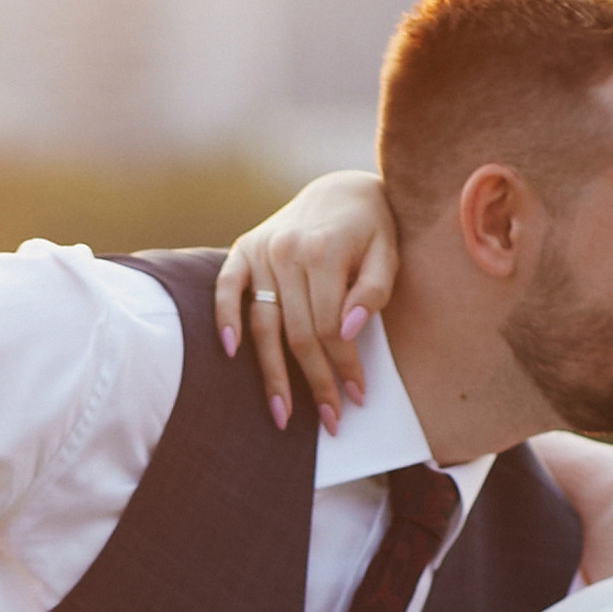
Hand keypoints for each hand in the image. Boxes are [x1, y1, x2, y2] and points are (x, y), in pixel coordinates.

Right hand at [213, 172, 399, 435]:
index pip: (330, 327)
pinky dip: (224, 319)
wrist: (341, 190)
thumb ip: (373, 291)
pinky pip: (226, 289)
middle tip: (330, 421)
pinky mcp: (243, 250)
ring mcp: (261, 252)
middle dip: (315, 382)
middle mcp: (286, 252)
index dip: (344, 366)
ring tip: (282, 415)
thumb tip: (348, 330)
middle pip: (298, 334)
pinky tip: (231, 353)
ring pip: (264, 325)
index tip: (356, 397)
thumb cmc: (372, 229)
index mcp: (324, 252)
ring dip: (272, 374)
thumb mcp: (388, 253)